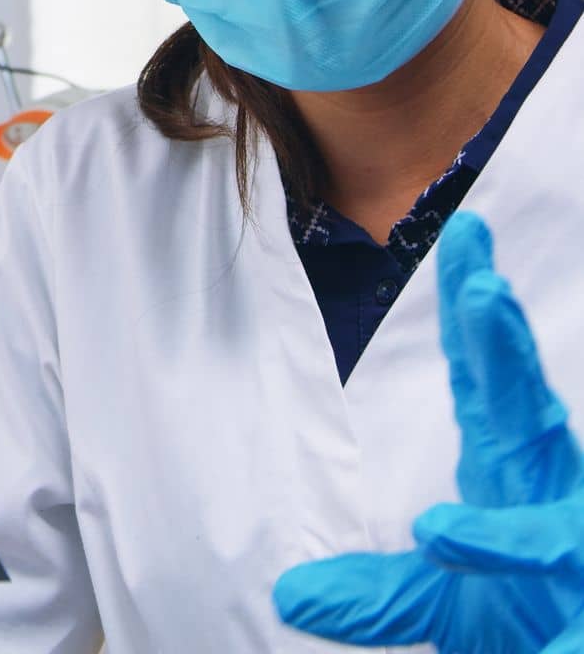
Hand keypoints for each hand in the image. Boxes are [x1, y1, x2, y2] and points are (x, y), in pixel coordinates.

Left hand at [272, 211, 583, 651]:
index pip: (486, 382)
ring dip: (503, 490)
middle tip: (484, 287)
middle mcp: (545, 497)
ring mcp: (574, 549)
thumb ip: (377, 597)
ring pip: (546, 518)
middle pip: (523, 411)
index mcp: (510, 476)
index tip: (464, 234)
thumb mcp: (443, 607)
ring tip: (461, 458)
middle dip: (506, 349)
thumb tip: (291, 594)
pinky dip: (506, 566)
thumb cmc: (527, 622)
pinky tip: (449, 547)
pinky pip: (550, 576)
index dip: (474, 313)